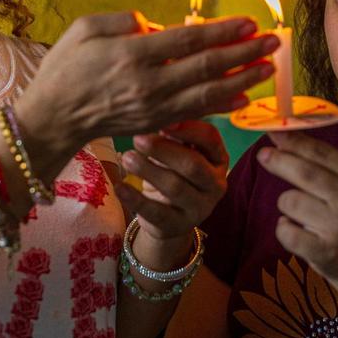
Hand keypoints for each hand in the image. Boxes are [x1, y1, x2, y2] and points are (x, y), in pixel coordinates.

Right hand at [17, 12, 276, 153]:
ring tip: (269, 67)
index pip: (189, 39)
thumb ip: (121, 20)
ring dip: (243, 80)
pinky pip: (196, 114)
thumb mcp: (83, 29)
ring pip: (209, 93)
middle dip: (245, 53)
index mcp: (132, 54)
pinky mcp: (155, 124)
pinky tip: (243, 97)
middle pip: (208, 66)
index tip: (248, 22)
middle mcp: (149, 84)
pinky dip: (222, 106)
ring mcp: (154, 108)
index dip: (223, 31)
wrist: (52, 119)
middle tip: (274, 41)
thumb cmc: (64, 68)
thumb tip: (155, 25)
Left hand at [115, 120, 228, 240]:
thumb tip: (152, 112)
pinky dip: (136, 198)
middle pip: (193, 165)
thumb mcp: (179, 152)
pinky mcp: (177, 225)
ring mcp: (199, 208)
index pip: (210, 138)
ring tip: (127, 157)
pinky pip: (156, 212)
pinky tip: (119, 186)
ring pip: (175, 188)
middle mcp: (215, 184)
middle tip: (137, 138)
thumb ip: (172, 134)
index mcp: (218, 159)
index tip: (163, 121)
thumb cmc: (173, 173)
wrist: (169, 217)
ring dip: (148, 170)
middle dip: (163, 150)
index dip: (188, 128)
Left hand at [257, 131, 337, 279]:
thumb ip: (319, 161)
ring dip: (286, 204)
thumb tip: (280, 134)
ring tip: (299, 212)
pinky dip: (284, 229)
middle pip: (305, 173)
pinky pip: (286, 231)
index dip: (293, 140)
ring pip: (290, 201)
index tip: (272, 130)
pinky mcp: (325, 251)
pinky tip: (296, 230)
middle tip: (263, 156)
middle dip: (279, 161)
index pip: (321, 153)